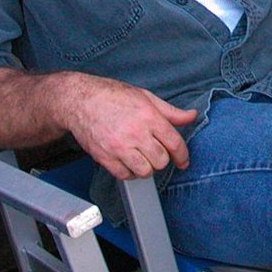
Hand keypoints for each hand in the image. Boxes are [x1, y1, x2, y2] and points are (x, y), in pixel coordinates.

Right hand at [59, 75, 197, 179]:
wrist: (80, 100)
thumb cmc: (112, 95)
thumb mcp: (145, 97)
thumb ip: (170, 111)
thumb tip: (191, 116)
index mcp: (148, 116)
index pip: (174, 143)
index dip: (182, 155)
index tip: (183, 161)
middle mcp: (135, 133)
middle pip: (161, 160)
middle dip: (162, 159)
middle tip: (156, 152)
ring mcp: (119, 147)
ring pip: (145, 171)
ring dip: (147, 167)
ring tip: (142, 157)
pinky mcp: (105, 157)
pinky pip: (124, 175)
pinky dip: (129, 172)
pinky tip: (128, 161)